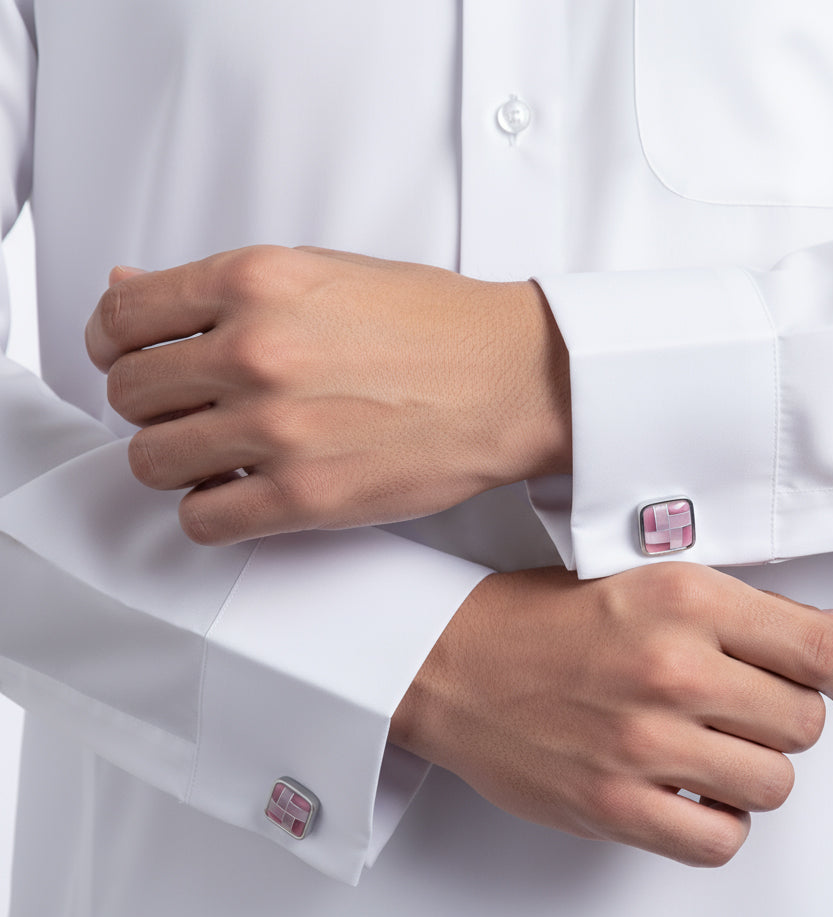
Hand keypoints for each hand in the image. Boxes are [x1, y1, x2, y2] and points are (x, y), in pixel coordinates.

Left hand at [85, 246, 570, 543]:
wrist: (514, 378)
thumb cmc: (436, 325)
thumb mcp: (326, 273)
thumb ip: (226, 288)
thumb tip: (132, 290)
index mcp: (257, 281)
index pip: (123, 316)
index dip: (112, 344)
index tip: (126, 361)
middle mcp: (257, 351)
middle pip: (131, 394)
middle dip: (151, 406)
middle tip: (190, 411)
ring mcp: (278, 428)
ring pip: (153, 461)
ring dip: (176, 462)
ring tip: (218, 456)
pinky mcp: (306, 496)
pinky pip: (202, 520)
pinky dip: (209, 512)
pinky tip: (241, 494)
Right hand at [390, 562, 832, 866]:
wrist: (450, 663)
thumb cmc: (540, 619)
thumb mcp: (646, 586)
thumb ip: (752, 612)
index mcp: (683, 598)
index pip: (818, 649)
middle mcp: (670, 667)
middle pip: (801, 723)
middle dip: (786, 719)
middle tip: (747, 709)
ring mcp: (642, 742)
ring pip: (772, 783)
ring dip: (756, 771)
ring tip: (713, 750)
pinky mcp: (613, 805)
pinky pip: (720, 838)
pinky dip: (719, 821)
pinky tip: (691, 792)